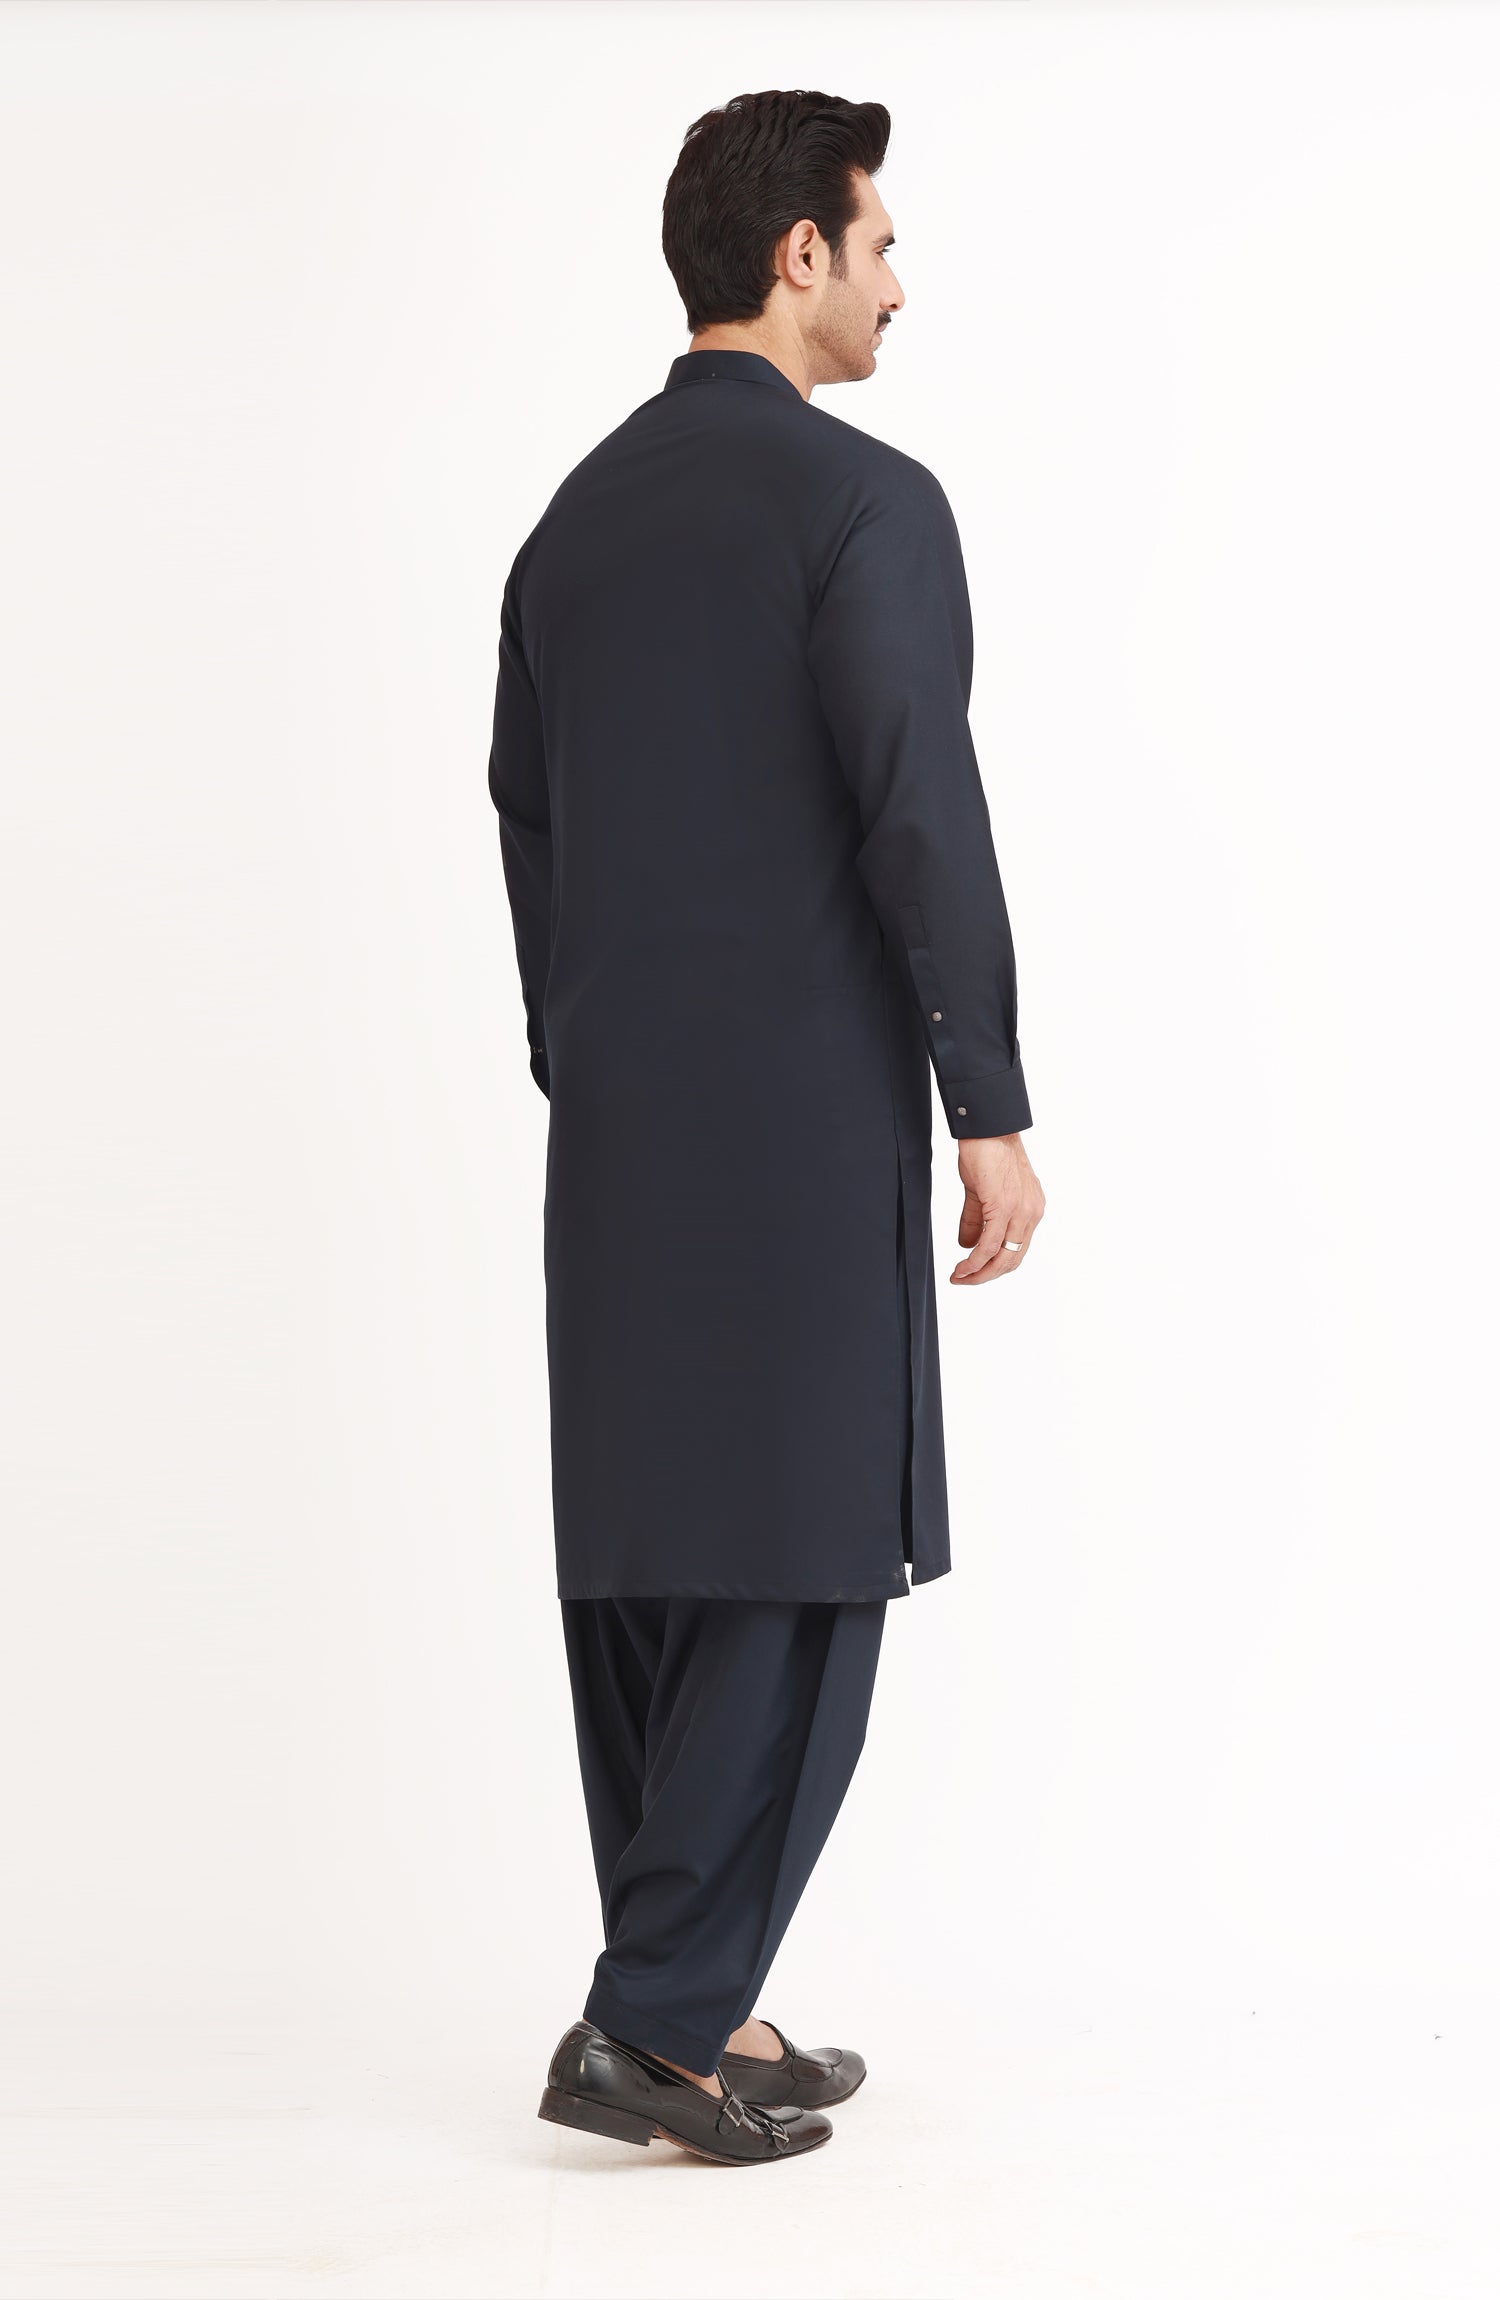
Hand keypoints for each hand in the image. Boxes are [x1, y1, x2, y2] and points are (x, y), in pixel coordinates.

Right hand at [950, 1133, 1044, 1284]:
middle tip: (963, 1280)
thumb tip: (967, 1245)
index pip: (1017, 1249)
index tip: (974, 1272)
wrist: (988, 1128)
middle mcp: (1032, 1213)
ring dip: (979, 1273)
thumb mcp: (982, 1191)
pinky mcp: (1004, 1207)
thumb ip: (977, 1219)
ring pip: (1002, 1257)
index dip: (995, 1266)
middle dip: (986, 1275)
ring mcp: (1021, 1212)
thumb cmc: (986, 1151)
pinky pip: (989, 1245)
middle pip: (1012, 1259)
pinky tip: (962, 1267)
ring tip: (959, 1277)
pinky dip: (974, 1261)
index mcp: (1031, 1209)